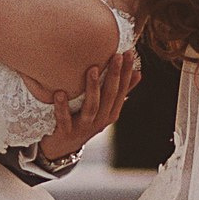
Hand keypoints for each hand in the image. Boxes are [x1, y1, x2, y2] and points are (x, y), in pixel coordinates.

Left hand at [35, 48, 139, 165]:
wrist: (62, 147)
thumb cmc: (84, 120)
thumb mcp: (103, 107)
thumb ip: (119, 92)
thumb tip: (139, 73)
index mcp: (111, 112)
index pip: (122, 90)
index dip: (127, 72)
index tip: (129, 52)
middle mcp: (100, 120)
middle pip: (110, 96)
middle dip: (114, 75)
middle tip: (116, 55)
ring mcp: (84, 127)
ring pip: (92, 107)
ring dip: (93, 88)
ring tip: (92, 69)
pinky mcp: (66, 133)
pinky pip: (64, 120)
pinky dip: (62, 107)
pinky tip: (59, 92)